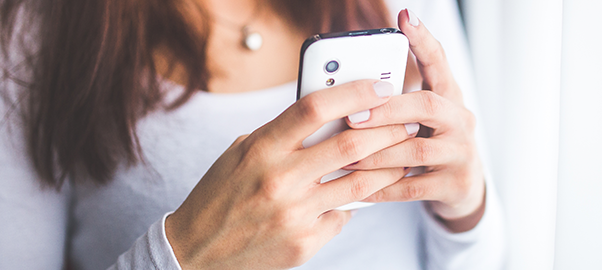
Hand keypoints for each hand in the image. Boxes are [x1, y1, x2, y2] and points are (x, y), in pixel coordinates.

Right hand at [165, 80, 414, 268]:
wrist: (196, 253)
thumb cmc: (220, 196)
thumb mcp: (241, 154)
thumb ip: (281, 135)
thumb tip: (330, 115)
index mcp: (261, 149)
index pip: (314, 108)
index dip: (354, 93)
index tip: (380, 87)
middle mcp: (279, 179)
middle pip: (350, 144)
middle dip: (388, 129)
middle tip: (406, 121)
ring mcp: (294, 213)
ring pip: (359, 183)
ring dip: (388, 167)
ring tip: (403, 156)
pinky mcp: (304, 242)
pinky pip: (343, 215)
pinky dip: (353, 203)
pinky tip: (359, 196)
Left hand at [344, 9, 486, 232]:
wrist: (463, 188)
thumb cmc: (430, 144)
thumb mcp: (420, 118)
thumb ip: (395, 102)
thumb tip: (346, 89)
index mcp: (449, 96)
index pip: (439, 62)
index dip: (423, 40)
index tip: (405, 17)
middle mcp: (460, 120)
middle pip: (427, 105)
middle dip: (387, 110)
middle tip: (352, 116)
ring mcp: (461, 153)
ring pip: (417, 150)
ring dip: (378, 153)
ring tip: (347, 156)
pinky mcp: (455, 184)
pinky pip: (413, 187)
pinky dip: (383, 187)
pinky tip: (360, 189)